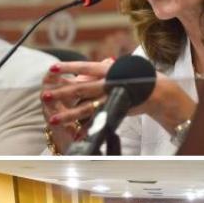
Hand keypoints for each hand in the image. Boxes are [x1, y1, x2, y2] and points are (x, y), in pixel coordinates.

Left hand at [41, 59, 197, 140]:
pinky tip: (75, 135)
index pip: (85, 67)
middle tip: (45, 95)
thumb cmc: (133, 78)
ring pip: (87, 107)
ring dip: (69, 115)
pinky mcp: (116, 111)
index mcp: (108, 70)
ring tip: (53, 119)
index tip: (51, 68)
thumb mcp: (117, 70)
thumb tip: (78, 74)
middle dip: (62, 93)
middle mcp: (109, 83)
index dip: (69, 67)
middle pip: (82, 88)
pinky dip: (87, 129)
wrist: (159, 92)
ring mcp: (112, 98)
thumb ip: (98, 72)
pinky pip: (99, 121)